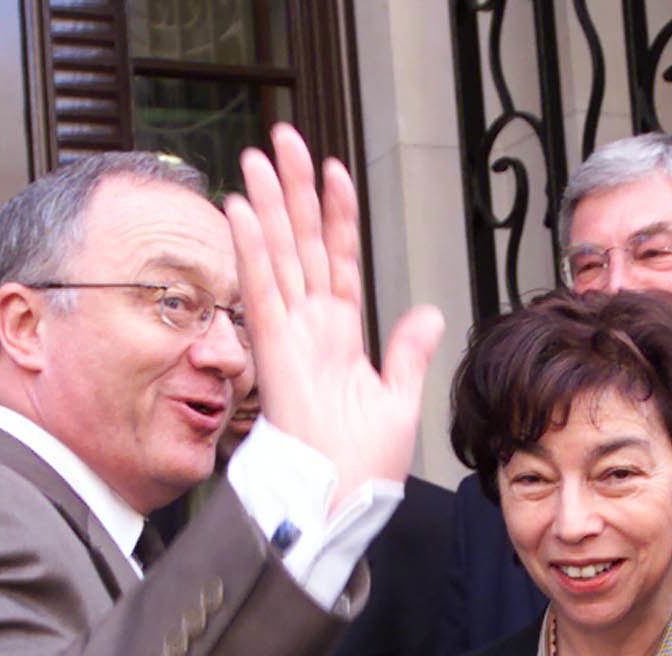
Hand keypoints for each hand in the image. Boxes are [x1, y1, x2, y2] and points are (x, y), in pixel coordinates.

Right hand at [224, 124, 443, 513]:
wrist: (342, 500)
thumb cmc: (364, 465)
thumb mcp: (399, 399)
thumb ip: (409, 352)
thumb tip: (427, 312)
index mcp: (343, 335)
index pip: (342, 260)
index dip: (338, 215)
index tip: (335, 172)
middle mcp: (314, 329)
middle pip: (304, 244)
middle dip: (294, 190)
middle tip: (283, 139)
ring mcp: (293, 338)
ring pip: (280, 256)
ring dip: (268, 205)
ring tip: (258, 156)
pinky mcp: (276, 353)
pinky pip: (263, 293)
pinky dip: (253, 251)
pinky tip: (243, 210)